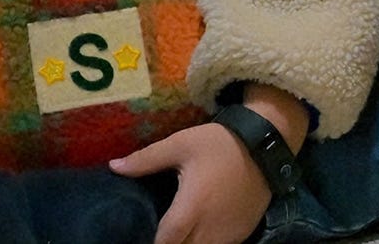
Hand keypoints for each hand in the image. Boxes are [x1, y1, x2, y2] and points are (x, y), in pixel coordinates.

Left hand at [109, 122, 271, 243]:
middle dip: (168, 243)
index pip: (165, 242)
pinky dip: (204, 243)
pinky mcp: (241, 234)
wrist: (265, 147)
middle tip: (155, 230)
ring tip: (174, 231)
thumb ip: (146, 159)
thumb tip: (113, 166)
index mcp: (191, 209)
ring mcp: (228, 235)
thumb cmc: (219, 144)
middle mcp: (210, 229)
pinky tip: (194, 232)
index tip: (140, 233)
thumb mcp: (180, 144)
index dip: (152, 242)